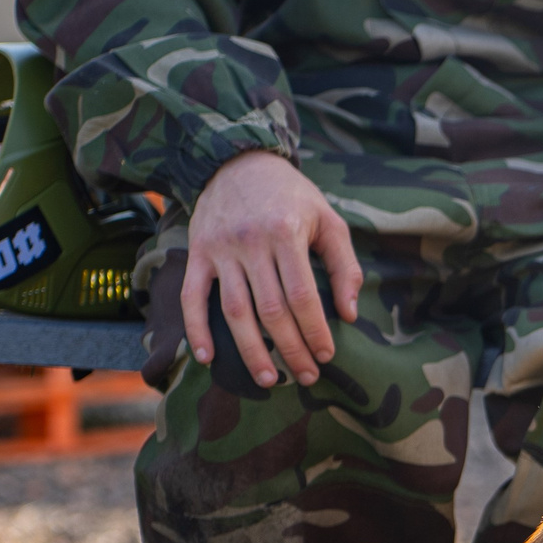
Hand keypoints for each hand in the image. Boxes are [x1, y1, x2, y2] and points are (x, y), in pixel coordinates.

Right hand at [183, 149, 361, 387]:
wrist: (238, 162)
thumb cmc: (291, 197)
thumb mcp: (328, 219)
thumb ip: (345, 265)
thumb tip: (350, 314)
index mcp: (286, 232)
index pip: (302, 295)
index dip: (315, 330)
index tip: (326, 355)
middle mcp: (250, 242)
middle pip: (271, 309)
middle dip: (290, 349)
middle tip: (306, 376)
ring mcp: (220, 249)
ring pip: (234, 311)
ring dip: (250, 350)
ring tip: (268, 380)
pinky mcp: (197, 253)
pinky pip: (192, 296)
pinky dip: (197, 329)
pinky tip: (208, 358)